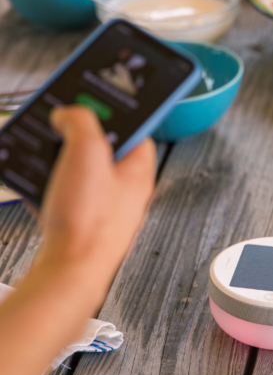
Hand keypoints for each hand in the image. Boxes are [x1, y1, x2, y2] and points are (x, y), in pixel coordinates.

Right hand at [34, 106, 155, 301]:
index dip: (119, 113)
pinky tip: (33, 181)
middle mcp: (125, 192)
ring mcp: (103, 211)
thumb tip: (70, 113)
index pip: (138, 131)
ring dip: (59, 159)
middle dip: (79, 136)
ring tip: (41, 149)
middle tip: (61, 124)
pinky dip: (48, 186)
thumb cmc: (88, 220)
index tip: (100, 100)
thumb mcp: (87, 152)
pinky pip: (64, 196)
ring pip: (81, 174)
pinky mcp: (80, 226)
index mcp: (138, 172)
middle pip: (105, 151)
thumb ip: (81, 122)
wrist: (67, 274)